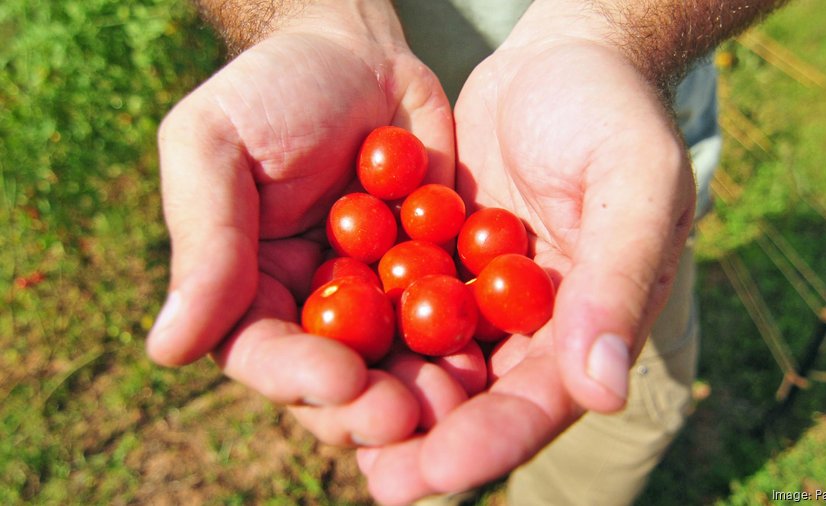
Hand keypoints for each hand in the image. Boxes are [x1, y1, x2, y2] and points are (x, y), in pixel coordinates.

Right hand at [147, 0, 457, 444]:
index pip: (266, 354)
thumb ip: (205, 242)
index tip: (342, 381)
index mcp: (250, 291)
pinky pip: (457, 314)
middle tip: (409, 413)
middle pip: (339, 379)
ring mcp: (381, 298)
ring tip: (459, 393)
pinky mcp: (437, 276)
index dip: (301, 377)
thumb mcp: (216, 147)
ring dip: (429, 387)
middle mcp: (316, 309)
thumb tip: (167, 349)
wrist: (355, 52)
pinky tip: (495, 347)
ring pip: (403, 362)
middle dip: (372, 402)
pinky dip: (475, 335)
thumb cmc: (270, 90)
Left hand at [356, 3, 696, 502]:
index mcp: (589, 326)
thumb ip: (618, 281)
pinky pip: (397, 302)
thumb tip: (601, 392)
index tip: (436, 471)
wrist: (563, 58)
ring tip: (335, 427)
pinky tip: (319, 348)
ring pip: (428, 360)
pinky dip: (365, 327)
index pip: (541, 401)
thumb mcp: (633, 182)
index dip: (491, 441)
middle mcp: (530, 325)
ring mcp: (478, 295)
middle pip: (476, 401)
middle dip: (426, 440)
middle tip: (377, 477)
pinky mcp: (437, 259)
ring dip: (384, 395)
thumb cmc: (614, 114)